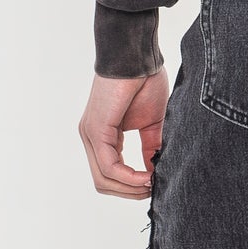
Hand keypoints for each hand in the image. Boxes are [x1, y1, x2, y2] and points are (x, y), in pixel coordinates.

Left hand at [78, 70, 168, 199]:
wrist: (137, 56)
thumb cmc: (144, 80)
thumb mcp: (152, 123)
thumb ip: (150, 147)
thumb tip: (155, 171)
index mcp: (103, 135)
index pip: (110, 174)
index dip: (133, 186)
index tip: (156, 184)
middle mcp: (92, 137)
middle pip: (103, 183)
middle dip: (130, 192)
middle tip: (154, 189)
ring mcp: (90, 134)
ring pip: (103, 179)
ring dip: (130, 188)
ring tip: (153, 183)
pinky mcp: (96, 130)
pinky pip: (109, 166)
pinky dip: (129, 176)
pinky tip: (147, 175)